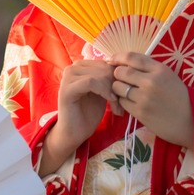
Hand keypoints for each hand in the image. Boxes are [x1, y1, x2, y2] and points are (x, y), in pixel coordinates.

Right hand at [38, 59, 117, 174]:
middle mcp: (73, 67)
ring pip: (99, 74)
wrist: (75, 132)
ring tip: (116, 106)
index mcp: (81, 66)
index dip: (119, 76)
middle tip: (121, 103)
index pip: (106, 62)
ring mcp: (68, 77)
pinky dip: (104, 91)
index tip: (126, 92)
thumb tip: (125, 70)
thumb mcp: (103, 91)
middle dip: (116, 84)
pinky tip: (110, 101)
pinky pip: (91, 82)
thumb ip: (109, 79)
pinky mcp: (67, 88)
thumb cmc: (89, 112)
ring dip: (112, 89)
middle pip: (104, 67)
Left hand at [110, 51, 193, 147]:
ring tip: (127, 92)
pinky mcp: (140, 112)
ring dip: (118, 89)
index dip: (118, 57)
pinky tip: (131, 102)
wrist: (190, 121)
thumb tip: (125, 63)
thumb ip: (150, 68)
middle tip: (122, 80)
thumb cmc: (179, 97)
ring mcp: (144, 97)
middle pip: (120, 72)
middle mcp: (151, 81)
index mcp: (159, 69)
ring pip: (118, 87)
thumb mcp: (169, 76)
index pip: (132, 57)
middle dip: (118, 75)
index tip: (111, 60)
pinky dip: (123, 101)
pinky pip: (122, 102)